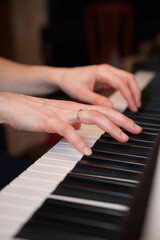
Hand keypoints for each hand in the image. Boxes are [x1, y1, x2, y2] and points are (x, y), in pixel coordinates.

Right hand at [0, 92, 141, 155]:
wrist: (15, 105)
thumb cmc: (35, 112)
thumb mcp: (58, 116)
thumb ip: (71, 120)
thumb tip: (81, 126)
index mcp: (74, 108)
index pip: (102, 110)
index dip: (118, 117)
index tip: (130, 126)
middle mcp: (72, 108)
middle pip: (102, 111)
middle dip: (122, 121)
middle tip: (136, 130)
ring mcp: (62, 114)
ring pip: (91, 117)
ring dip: (108, 128)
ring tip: (121, 138)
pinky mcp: (50, 121)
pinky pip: (67, 131)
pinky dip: (78, 141)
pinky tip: (87, 151)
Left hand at [56, 64, 140, 111]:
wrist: (64, 77)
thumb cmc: (71, 82)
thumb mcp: (82, 94)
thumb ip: (97, 100)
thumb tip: (111, 108)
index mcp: (102, 71)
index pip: (121, 83)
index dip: (129, 96)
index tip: (132, 107)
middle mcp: (107, 70)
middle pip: (129, 78)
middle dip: (135, 92)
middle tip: (137, 107)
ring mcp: (108, 72)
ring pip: (127, 79)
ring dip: (132, 91)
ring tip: (135, 105)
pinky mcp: (107, 77)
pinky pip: (121, 83)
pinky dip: (126, 91)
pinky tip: (127, 101)